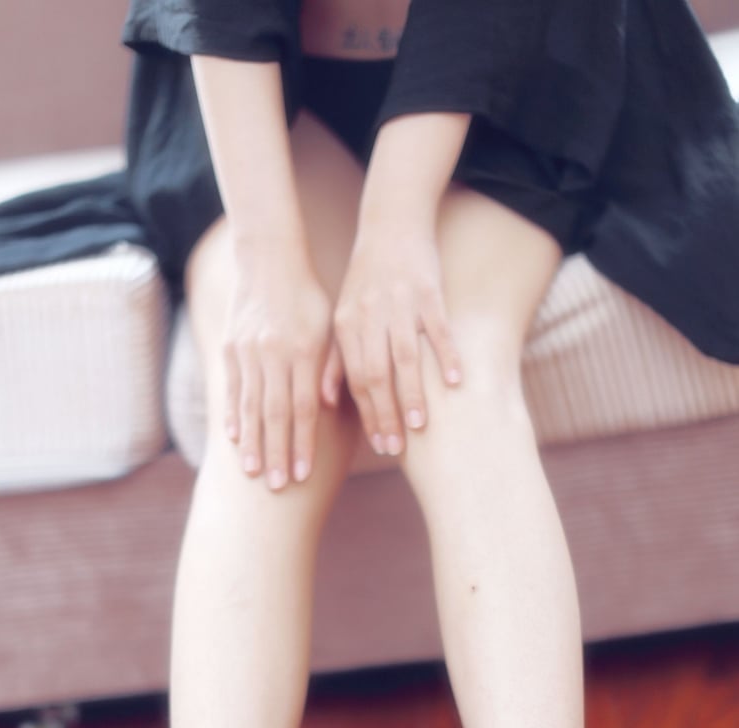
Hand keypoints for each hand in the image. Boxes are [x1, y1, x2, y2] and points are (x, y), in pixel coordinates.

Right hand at [222, 236, 338, 488]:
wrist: (269, 259)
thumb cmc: (309, 297)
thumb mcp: (329, 325)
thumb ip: (331, 365)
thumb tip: (329, 406)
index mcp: (302, 351)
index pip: (304, 407)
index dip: (303, 443)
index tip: (302, 473)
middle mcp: (272, 354)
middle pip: (275, 414)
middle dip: (275, 453)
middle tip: (275, 486)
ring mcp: (248, 352)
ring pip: (250, 405)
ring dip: (250, 442)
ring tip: (250, 472)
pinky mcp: (230, 348)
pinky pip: (231, 388)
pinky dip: (233, 414)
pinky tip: (233, 438)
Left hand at [331, 224, 460, 454]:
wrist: (392, 225)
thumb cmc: (367, 280)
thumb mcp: (342, 317)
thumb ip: (335, 359)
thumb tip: (326, 402)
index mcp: (346, 326)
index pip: (355, 381)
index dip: (366, 416)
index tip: (378, 445)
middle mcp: (370, 318)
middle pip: (376, 376)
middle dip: (385, 415)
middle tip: (395, 447)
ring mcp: (400, 305)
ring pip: (405, 358)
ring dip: (413, 394)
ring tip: (421, 426)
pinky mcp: (428, 292)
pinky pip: (438, 330)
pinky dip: (447, 356)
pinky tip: (456, 383)